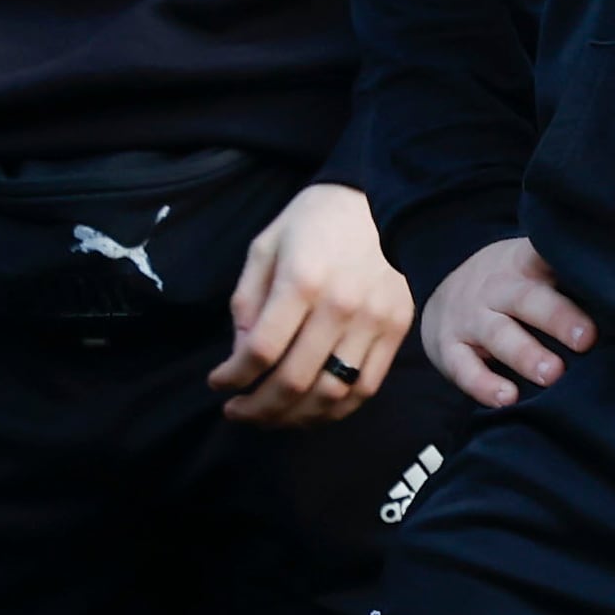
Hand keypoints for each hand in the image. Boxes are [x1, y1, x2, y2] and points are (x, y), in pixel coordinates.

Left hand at [209, 182, 414, 426]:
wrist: (385, 196)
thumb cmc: (317, 218)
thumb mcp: (267, 245)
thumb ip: (249, 300)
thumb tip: (241, 353)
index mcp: (301, 280)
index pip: (261, 350)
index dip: (233, 377)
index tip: (217, 384)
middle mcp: (340, 306)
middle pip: (293, 381)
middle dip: (256, 408)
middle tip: (236, 412)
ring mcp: (373, 322)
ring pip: (331, 394)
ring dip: (293, 418)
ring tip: (269, 417)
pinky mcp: (397, 329)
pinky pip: (366, 388)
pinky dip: (335, 411)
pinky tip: (310, 411)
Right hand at [417, 235, 596, 411]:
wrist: (445, 293)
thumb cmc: (513, 288)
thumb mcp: (535, 269)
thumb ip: (573, 280)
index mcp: (526, 265)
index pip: (548, 256)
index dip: (573, 265)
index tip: (606, 279)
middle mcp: (498, 288)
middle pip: (528, 299)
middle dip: (558, 318)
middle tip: (588, 339)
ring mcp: (471, 317)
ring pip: (498, 334)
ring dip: (526, 354)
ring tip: (553, 375)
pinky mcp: (449, 348)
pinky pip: (463, 367)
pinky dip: (483, 384)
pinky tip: (507, 398)